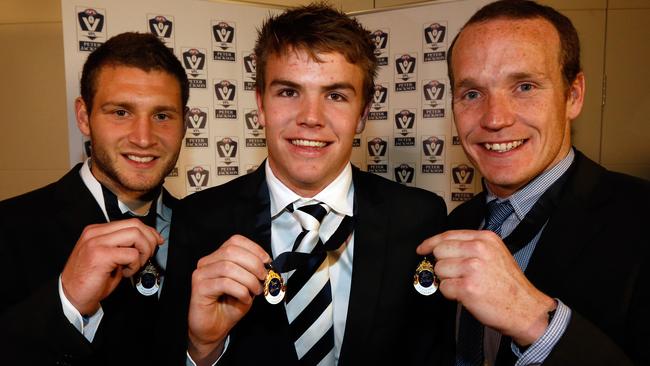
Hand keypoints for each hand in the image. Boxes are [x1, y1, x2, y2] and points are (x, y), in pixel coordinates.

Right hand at [61, 219, 162, 314]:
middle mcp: (96, 233)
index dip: (149, 232)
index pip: (131, 222)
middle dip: (149, 240)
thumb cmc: (92, 280)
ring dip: (143, 252)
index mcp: (97, 231)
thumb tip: (148, 242)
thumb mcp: (110, 257)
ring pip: (135, 235)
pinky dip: (135, 264)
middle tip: (148, 256)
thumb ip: (124, 246)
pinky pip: (131, 254)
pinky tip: (125, 273)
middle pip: (136, 225)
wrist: (72, 297)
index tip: (157, 242)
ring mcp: (97, 242)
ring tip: (135, 265)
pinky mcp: (100, 255)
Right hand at [188, 235, 270, 364]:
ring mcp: (201, 275)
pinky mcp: (199, 288)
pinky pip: (224, 283)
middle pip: (231, 251)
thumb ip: (254, 273)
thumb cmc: (229, 307)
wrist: (213, 330)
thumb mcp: (247, 286)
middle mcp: (207, 263)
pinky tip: (245, 299)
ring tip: (256, 291)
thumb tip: (267, 265)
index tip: (267, 261)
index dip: (254, 248)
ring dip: (248, 279)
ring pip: (229, 267)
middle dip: (253, 263)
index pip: (235, 241)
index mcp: (218, 258)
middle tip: (263, 277)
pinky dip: (240, 291)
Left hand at [417, 230, 555, 345]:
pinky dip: (451, 294)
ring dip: (448, 280)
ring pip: (439, 270)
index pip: (448, 235)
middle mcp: (479, 250)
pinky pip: (444, 287)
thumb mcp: (495, 254)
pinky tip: (466, 295)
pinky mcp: (468, 287)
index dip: (431, 242)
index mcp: (485, 239)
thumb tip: (441, 248)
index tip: (422, 248)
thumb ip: (471, 246)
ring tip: (465, 285)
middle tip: (457, 275)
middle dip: (443, 265)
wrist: (525, 309)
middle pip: (440, 251)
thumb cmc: (509, 285)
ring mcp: (473, 268)